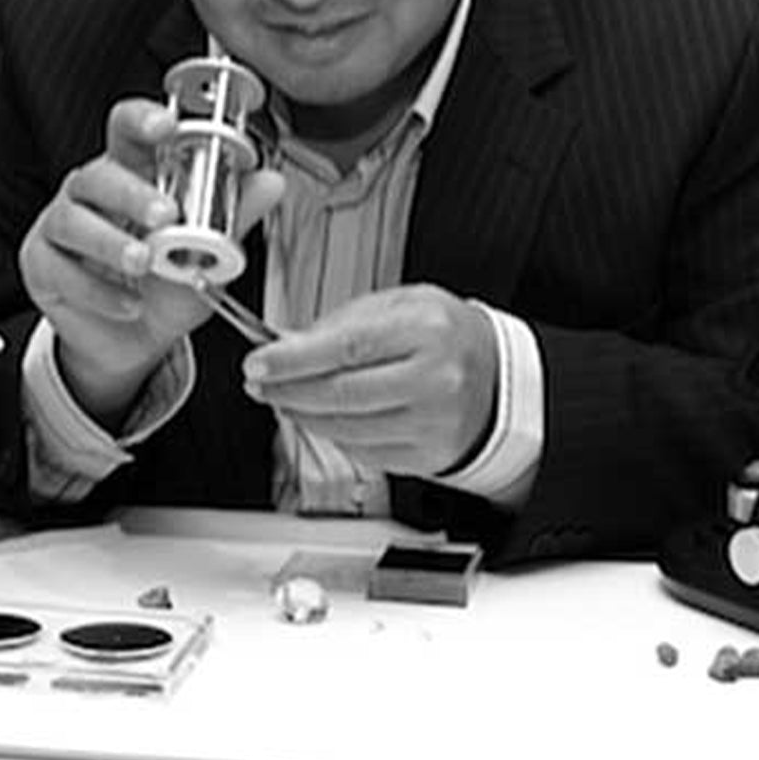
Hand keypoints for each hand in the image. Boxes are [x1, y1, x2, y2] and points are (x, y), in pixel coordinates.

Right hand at [20, 97, 283, 423]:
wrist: (137, 342)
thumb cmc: (167, 285)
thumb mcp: (210, 252)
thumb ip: (235, 215)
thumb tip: (269, 182)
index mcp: (134, 173)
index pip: (128, 129)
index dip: (142, 120)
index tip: (165, 127)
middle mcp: (93, 192)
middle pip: (99, 173)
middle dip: (131, 192)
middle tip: (164, 214)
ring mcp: (63, 225)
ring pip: (72, 219)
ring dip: (111, 241)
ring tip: (142, 261)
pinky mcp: (43, 264)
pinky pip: (59, 269)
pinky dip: (96, 290)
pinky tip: (127, 303)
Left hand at [241, 285, 498, 476]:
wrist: (499, 375)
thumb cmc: (446, 335)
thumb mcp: (402, 304)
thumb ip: (345, 320)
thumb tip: (289, 343)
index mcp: (427, 329)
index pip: (346, 347)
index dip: (294, 359)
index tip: (260, 363)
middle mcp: (434, 378)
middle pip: (341, 393)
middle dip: (288, 390)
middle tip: (260, 383)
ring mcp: (433, 423)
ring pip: (346, 428)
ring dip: (303, 415)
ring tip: (283, 399)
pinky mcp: (429, 455)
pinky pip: (364, 451)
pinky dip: (333, 436)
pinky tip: (320, 418)